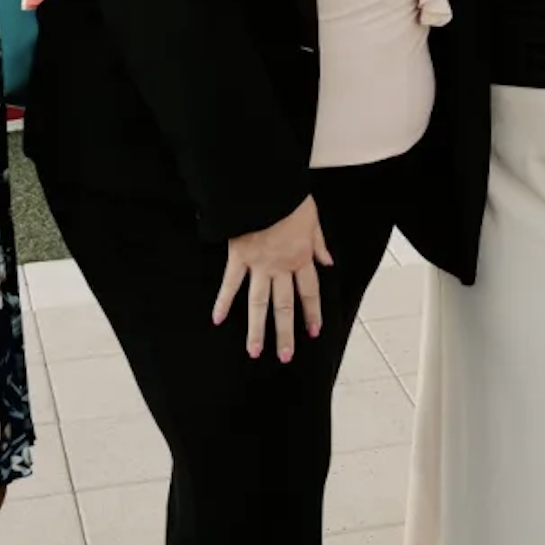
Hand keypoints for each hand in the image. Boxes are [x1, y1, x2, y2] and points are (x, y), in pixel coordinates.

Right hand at [216, 196, 331, 363]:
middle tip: (285, 356)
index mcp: (300, 257)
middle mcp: (280, 266)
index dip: (312, 312)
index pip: (309, 291)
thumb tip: (328, 262)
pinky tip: (216, 319)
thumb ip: (319, 243)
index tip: (314, 332)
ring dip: (256, 329)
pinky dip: (222, 301)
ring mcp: (258, 265)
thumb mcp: (313, 218)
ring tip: (255, 352)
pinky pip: (230, 283)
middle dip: (285, 333)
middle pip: (284, 305)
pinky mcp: (238, 257)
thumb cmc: (289, 199)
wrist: (265, 187)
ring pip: (258, 303)